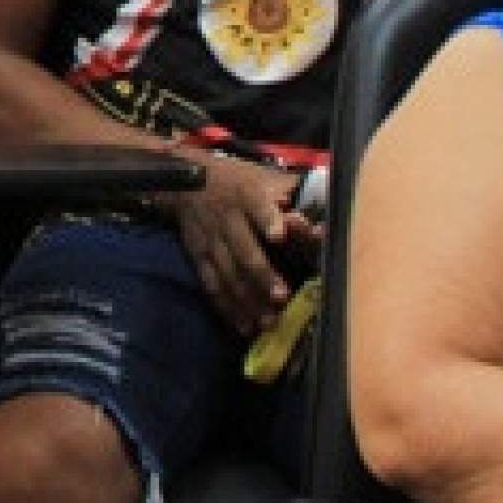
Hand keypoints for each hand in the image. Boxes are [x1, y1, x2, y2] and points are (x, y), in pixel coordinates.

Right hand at [166, 153, 306, 334]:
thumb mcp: (262, 177)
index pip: (257, 206)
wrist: (184, 182)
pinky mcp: (198, 257)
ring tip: (268, 322)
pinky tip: (243, 326)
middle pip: (244, 250)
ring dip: (248, 299)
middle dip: (262, 275)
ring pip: (228, 274)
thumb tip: (318, 218)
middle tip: (282, 297)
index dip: (268, 220)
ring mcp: (210, 241)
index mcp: (246, 194)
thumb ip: (291, 195)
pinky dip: (226, 307)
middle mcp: (226, 220)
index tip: (280, 236)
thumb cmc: (236, 179)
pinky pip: (212, 284)